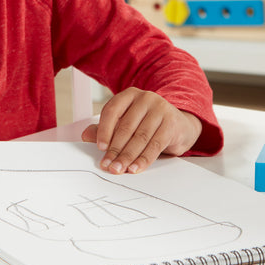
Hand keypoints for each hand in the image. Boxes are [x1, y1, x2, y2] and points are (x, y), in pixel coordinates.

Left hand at [81, 88, 201, 174]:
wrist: (179, 125)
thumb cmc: (147, 123)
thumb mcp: (126, 122)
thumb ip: (106, 128)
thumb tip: (85, 135)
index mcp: (130, 94)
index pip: (112, 110)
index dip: (104, 130)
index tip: (100, 147)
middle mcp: (145, 98)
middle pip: (126, 126)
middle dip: (115, 149)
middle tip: (107, 165)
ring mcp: (160, 109)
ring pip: (140, 137)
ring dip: (127, 156)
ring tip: (119, 169)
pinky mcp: (171, 123)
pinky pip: (155, 144)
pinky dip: (144, 159)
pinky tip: (135, 168)